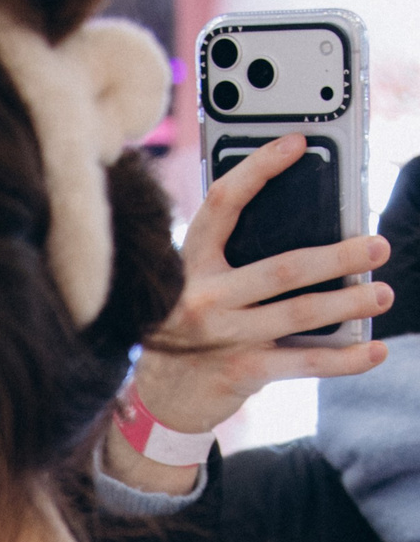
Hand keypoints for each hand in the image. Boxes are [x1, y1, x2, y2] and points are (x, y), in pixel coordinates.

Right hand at [109, 135, 392, 491]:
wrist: (160, 398)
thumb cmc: (193, 328)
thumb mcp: (200, 285)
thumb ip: (236, 258)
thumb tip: (318, 231)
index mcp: (192, 263)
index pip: (221, 204)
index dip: (257, 169)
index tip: (297, 143)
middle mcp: (202, 297)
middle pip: (280, 268)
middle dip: (338, 256)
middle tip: (377, 247)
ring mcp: (220, 336)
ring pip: (299, 313)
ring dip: (348, 303)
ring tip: (381, 294)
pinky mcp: (239, 372)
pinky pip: (303, 364)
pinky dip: (344, 360)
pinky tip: (374, 351)